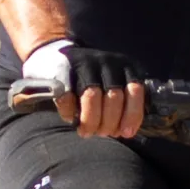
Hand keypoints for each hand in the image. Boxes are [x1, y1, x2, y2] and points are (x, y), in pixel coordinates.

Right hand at [20, 40, 148, 140]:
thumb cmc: (90, 78)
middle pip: (114, 97)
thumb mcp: (113, 83)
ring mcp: (84, 63)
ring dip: (91, 121)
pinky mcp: (62, 69)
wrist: (55, 55)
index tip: (126, 132)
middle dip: (109, 122)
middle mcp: (106, 62)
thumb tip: (127, 131)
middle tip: (102, 133)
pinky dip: (69, 113)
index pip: (134, 91)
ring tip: (87, 132)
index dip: (132, 115)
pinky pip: (67, 96)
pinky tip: (70, 118)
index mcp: (124, 66)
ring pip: (92, 96)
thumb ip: (123, 101)